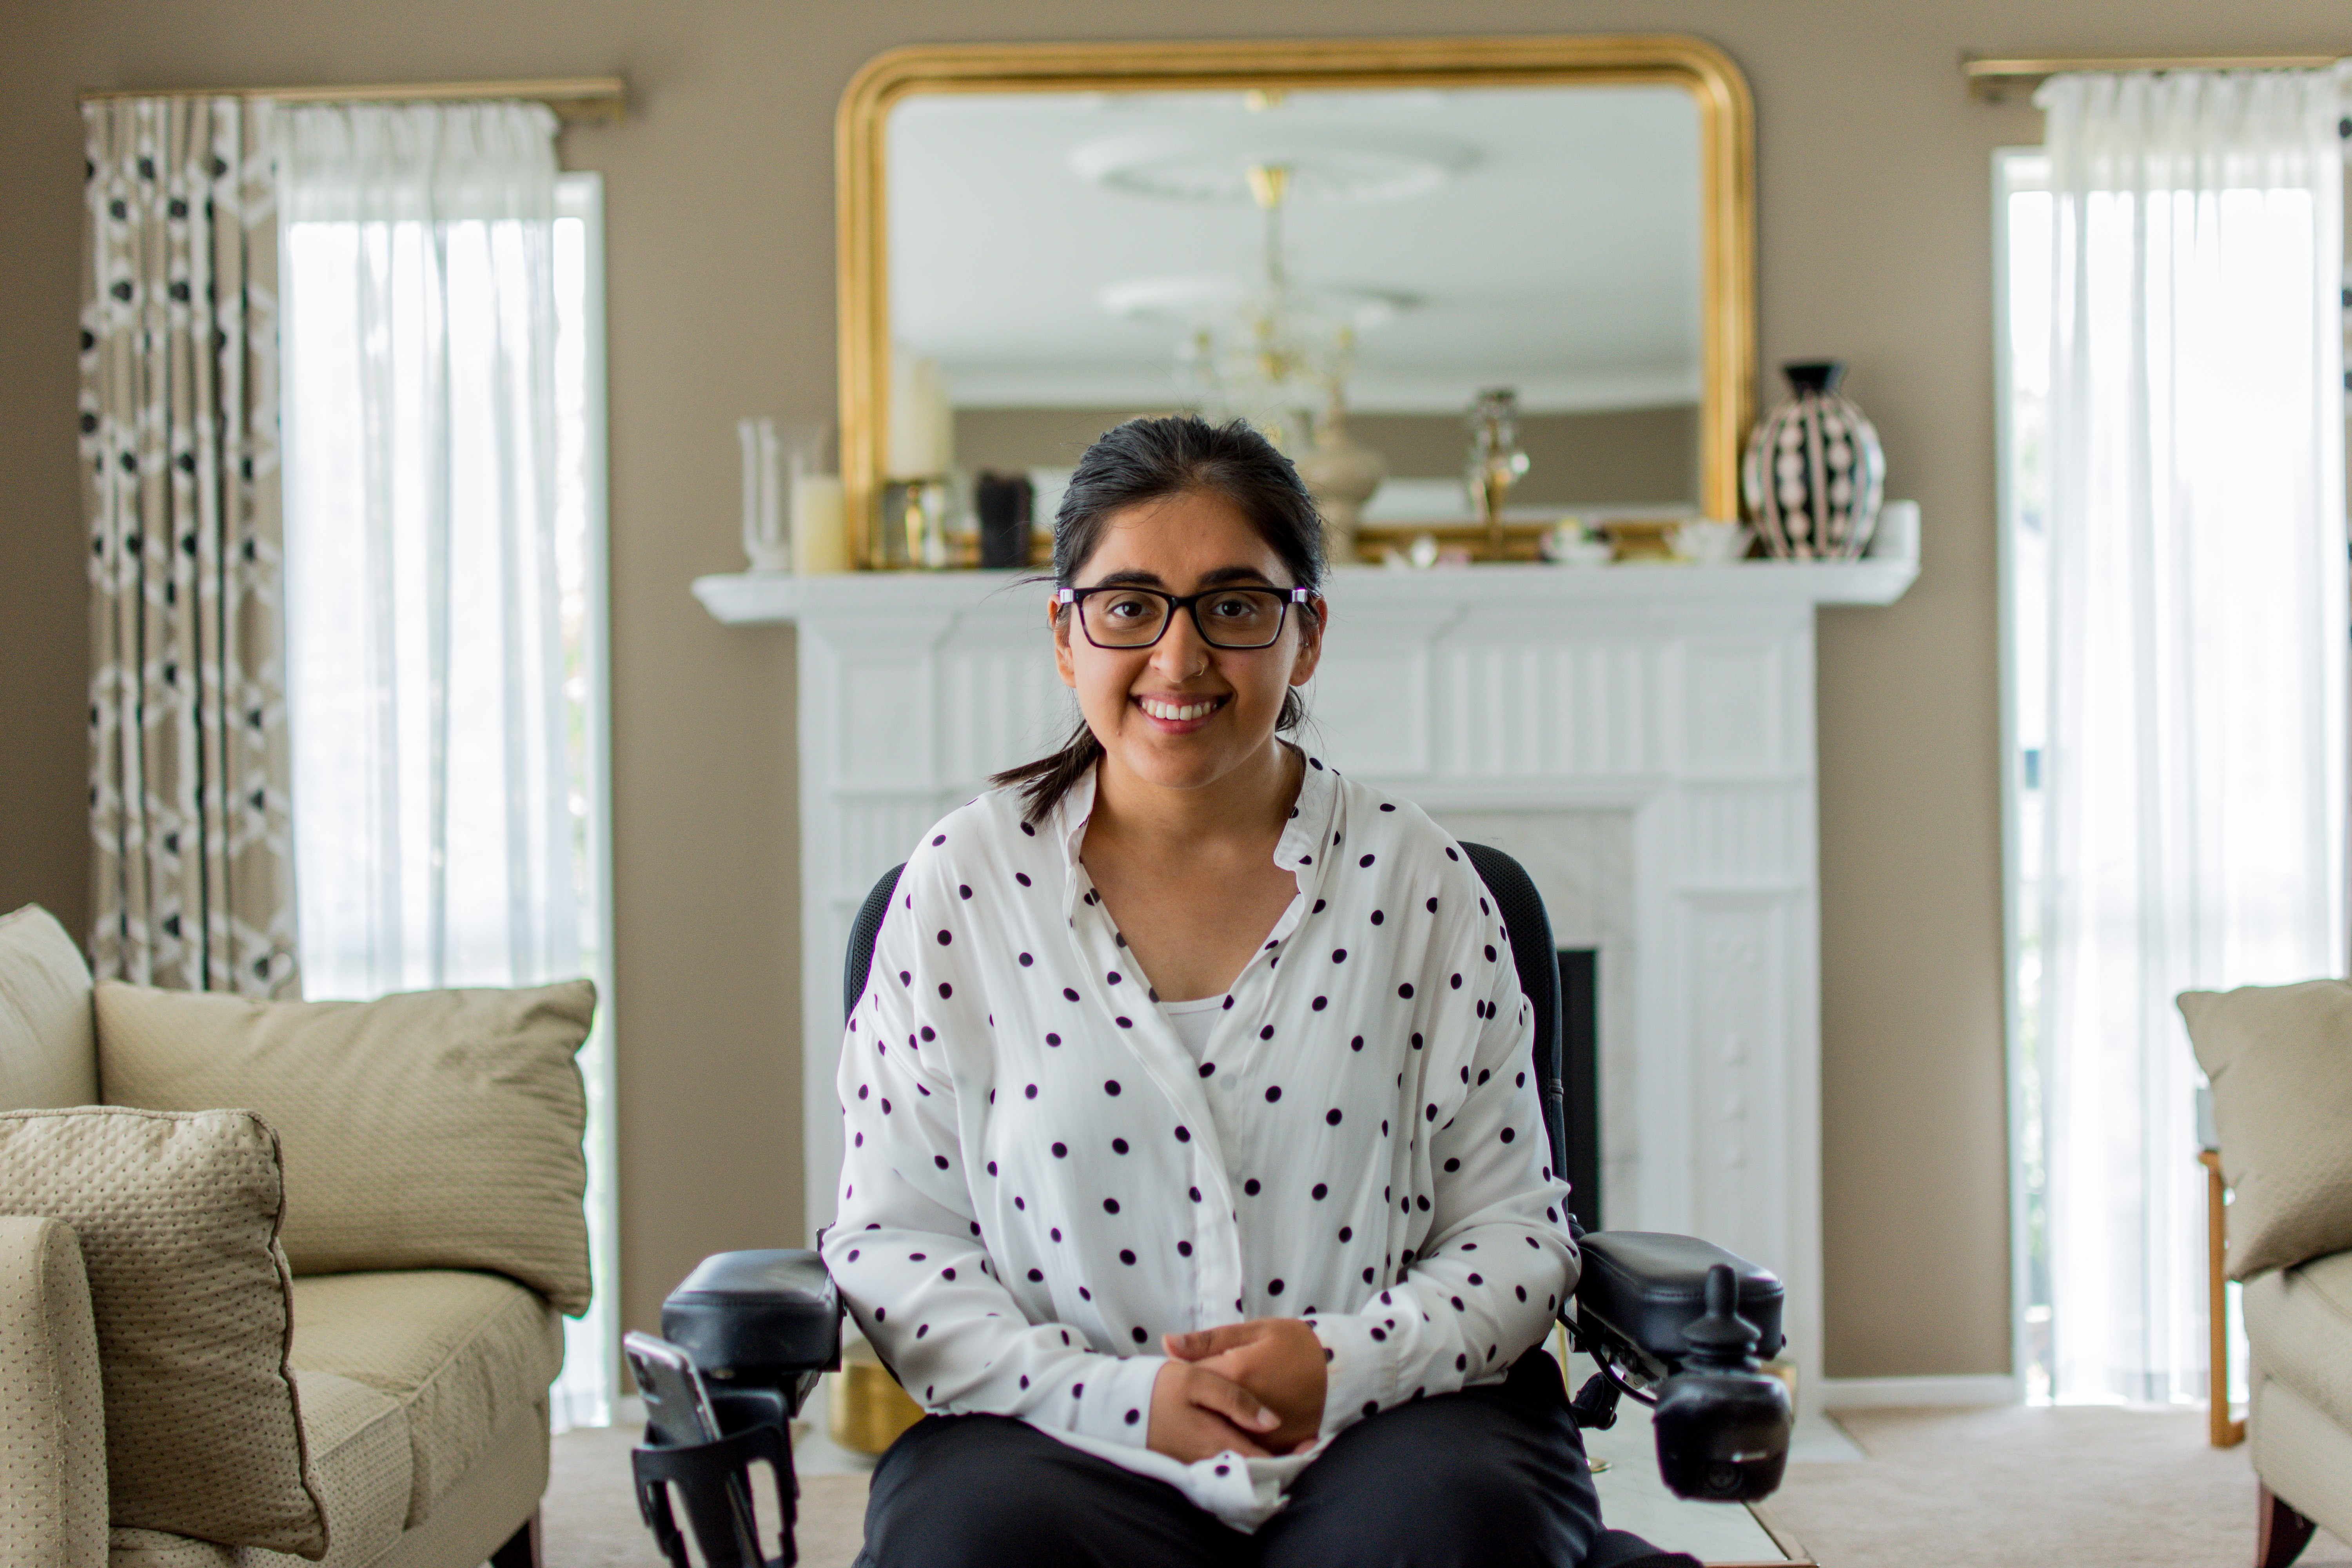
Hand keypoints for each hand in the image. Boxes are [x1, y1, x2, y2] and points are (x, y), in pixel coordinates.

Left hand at [1163, 1318, 1327, 1454]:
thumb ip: (1208, 1341)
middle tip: (1204, 1394)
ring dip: (1217, 1424)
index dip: (1184, 1378)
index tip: (1186, 1374)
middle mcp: (1248, 1408)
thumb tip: (1166, 1344)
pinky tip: (1241, 1427)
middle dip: (1198, 1404)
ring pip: (1224, 1435)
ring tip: (1220, 1410)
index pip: (1191, 1380)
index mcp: (1238, 1372)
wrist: (1344, 1367)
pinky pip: (1250, 1449)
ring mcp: (1265, 1431)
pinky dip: (1241, 1440)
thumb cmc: (1297, 1343)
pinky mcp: (1281, 1446)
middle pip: (1204, 1413)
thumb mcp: (1254, 1331)